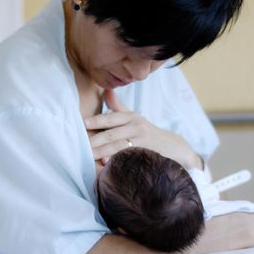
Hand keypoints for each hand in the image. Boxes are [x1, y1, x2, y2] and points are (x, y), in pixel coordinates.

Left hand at [84, 89, 202, 168]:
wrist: (172, 146)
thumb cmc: (146, 131)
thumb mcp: (133, 117)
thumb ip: (117, 106)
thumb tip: (106, 90)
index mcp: (131, 117)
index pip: (112, 118)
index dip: (97, 121)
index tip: (83, 123)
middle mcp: (137, 127)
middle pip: (113, 134)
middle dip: (96, 140)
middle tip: (81, 144)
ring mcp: (143, 141)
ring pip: (120, 146)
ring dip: (104, 151)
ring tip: (90, 155)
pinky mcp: (147, 154)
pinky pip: (130, 157)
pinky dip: (118, 160)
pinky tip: (107, 164)